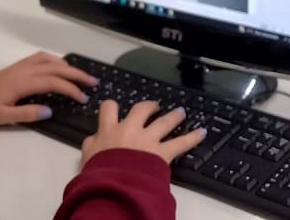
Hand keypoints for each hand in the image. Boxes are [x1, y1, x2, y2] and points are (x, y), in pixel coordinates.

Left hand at [0, 51, 98, 125]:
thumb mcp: (5, 117)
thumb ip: (27, 114)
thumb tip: (49, 111)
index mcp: (23, 83)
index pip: (53, 82)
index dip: (70, 89)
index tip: (83, 98)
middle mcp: (25, 70)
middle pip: (55, 67)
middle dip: (76, 74)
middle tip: (93, 82)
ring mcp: (22, 65)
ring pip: (49, 59)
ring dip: (67, 65)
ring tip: (81, 75)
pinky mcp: (19, 65)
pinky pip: (41, 57)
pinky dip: (55, 60)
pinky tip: (61, 66)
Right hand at [81, 99, 205, 164]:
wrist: (115, 183)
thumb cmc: (100, 170)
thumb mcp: (88, 155)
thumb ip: (91, 143)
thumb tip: (95, 138)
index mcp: (110, 129)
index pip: (109, 108)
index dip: (112, 106)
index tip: (114, 108)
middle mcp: (130, 129)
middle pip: (141, 110)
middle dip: (149, 106)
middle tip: (154, 106)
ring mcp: (148, 139)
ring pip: (164, 122)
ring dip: (173, 116)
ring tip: (180, 112)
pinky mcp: (162, 152)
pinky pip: (181, 143)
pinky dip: (193, 138)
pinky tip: (202, 133)